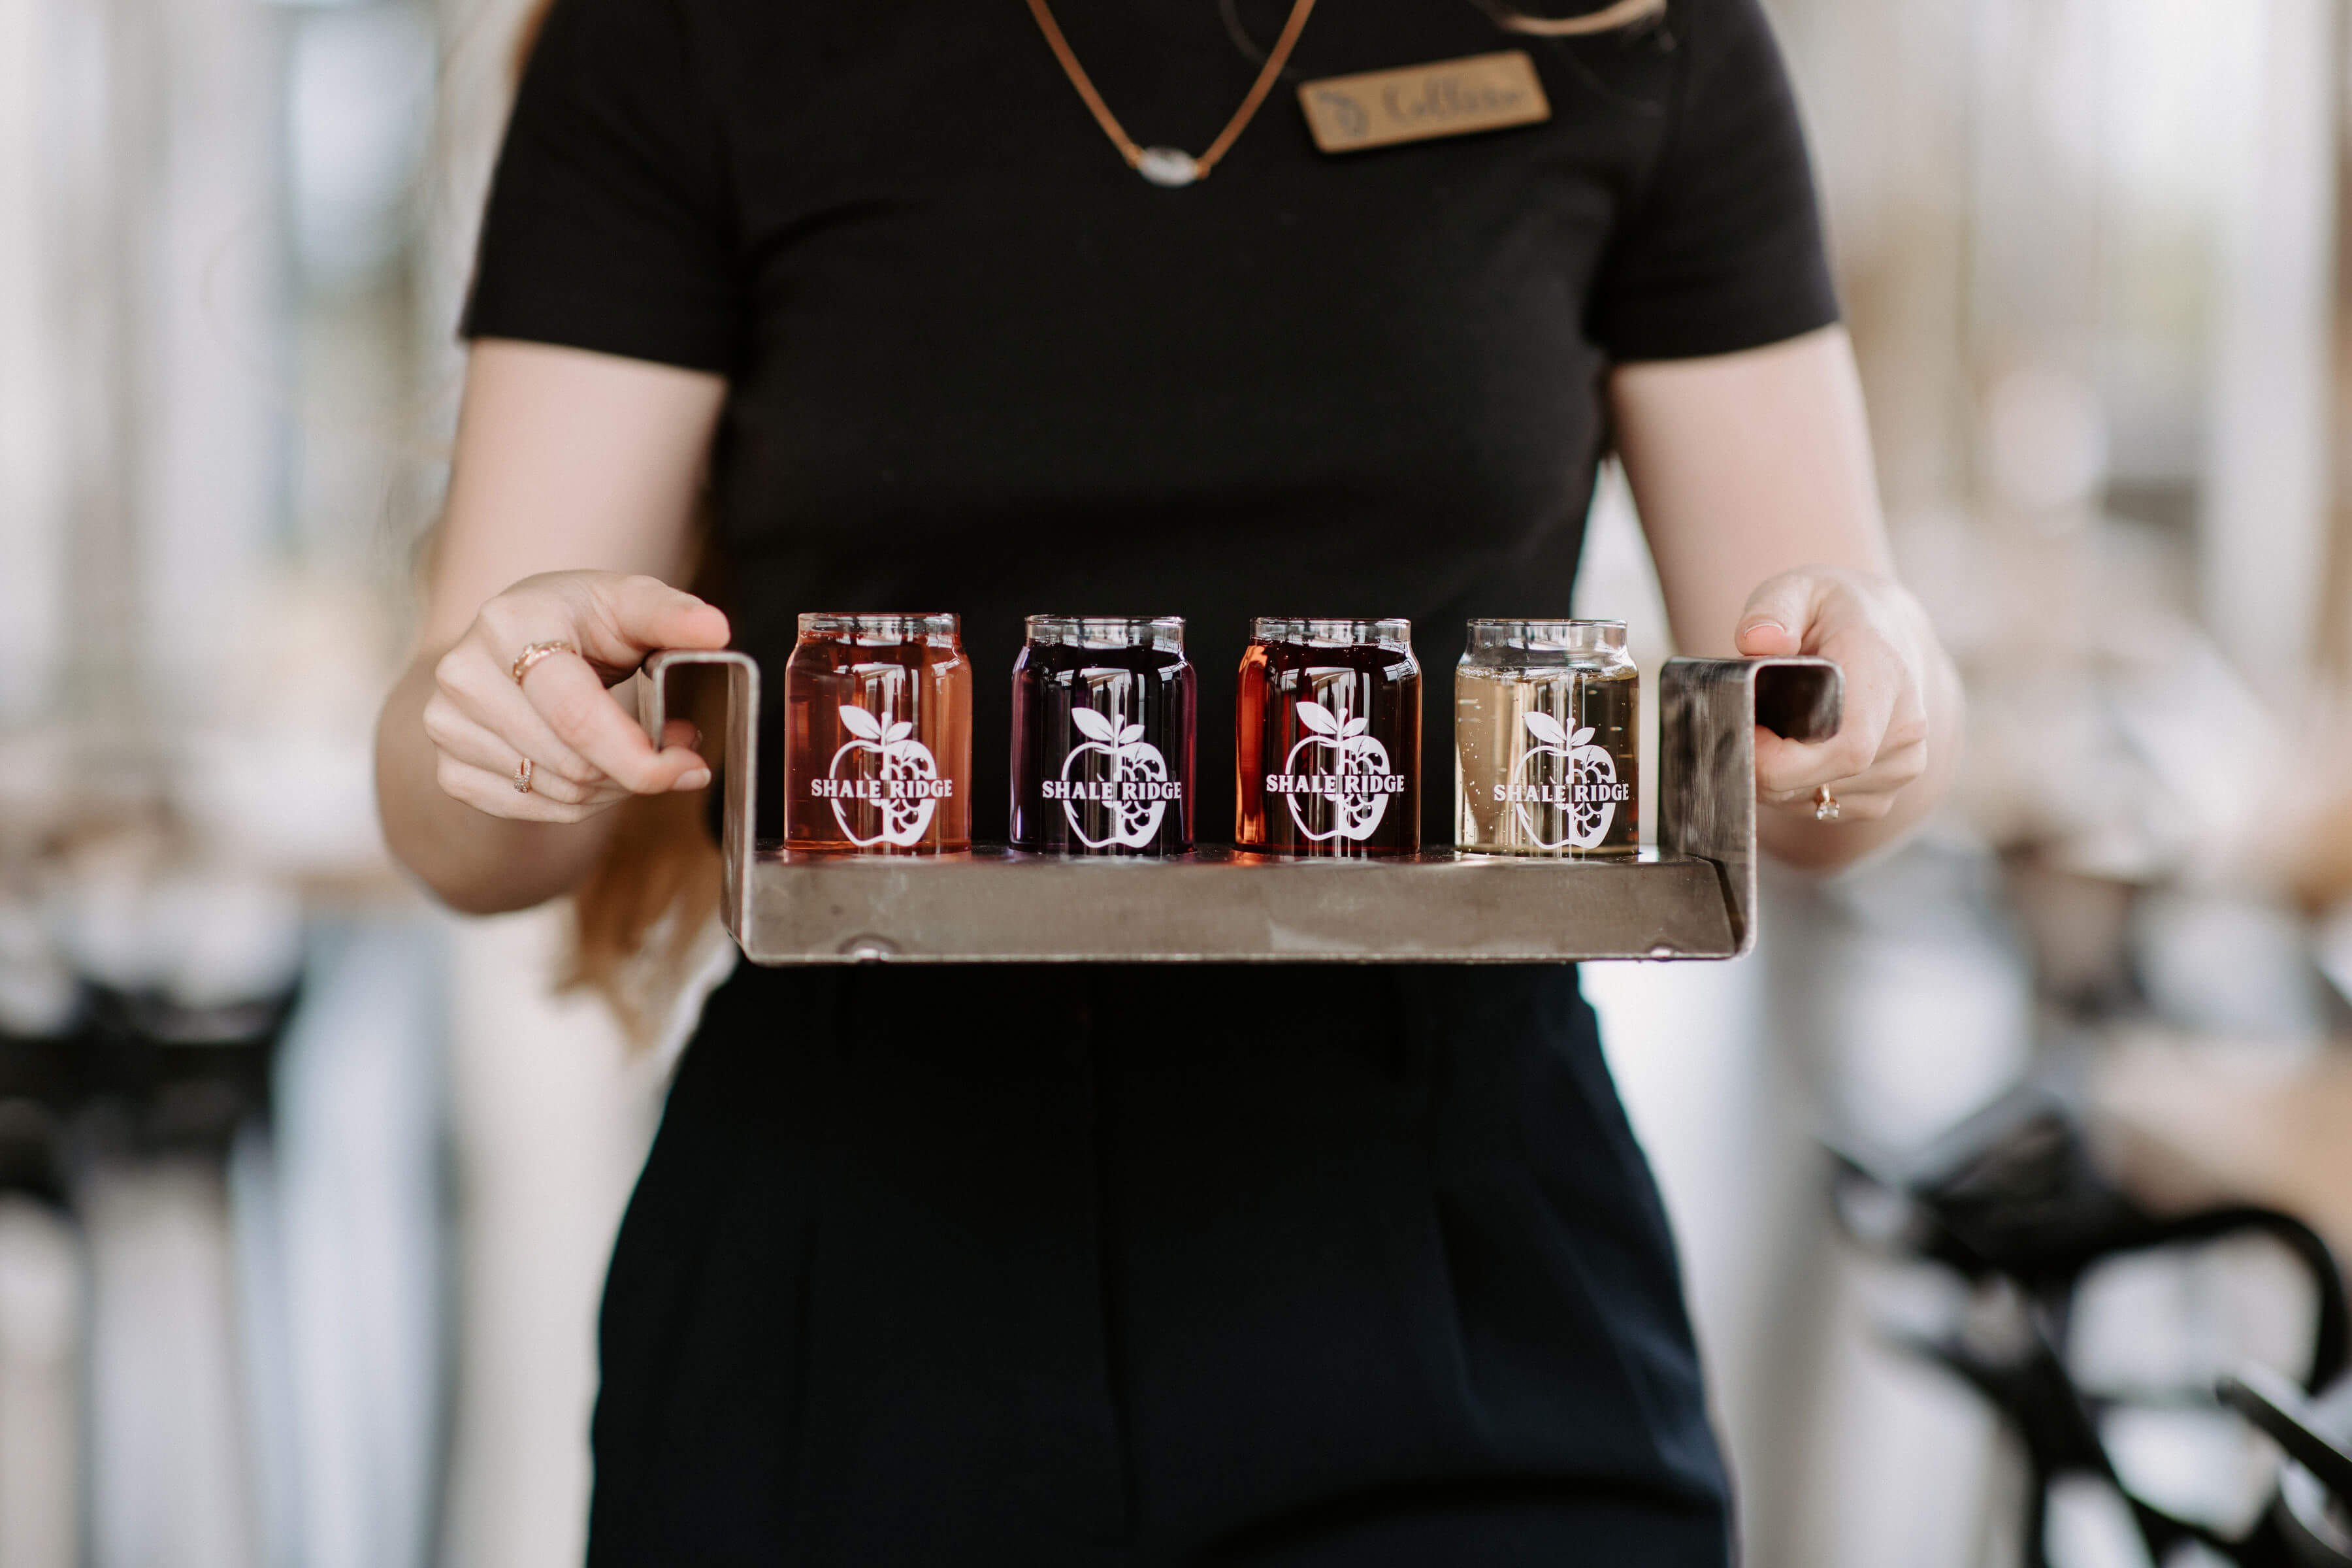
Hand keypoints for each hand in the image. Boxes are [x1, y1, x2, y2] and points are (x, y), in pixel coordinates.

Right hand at [422, 571, 730, 822]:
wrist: (514, 637)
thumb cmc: (578, 618)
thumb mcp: (627, 601)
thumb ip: (672, 614)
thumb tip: (715, 631)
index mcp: (509, 625)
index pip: (578, 719)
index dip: (641, 758)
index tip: (690, 765)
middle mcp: (465, 675)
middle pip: (572, 765)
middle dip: (637, 770)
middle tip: (671, 747)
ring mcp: (447, 725)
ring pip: (558, 793)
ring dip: (613, 785)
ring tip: (633, 747)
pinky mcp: (448, 766)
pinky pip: (532, 809)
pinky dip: (578, 800)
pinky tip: (593, 764)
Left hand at [1733, 566, 1933, 824]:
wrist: (1885, 632)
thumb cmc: (1832, 611)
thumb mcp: (1798, 588)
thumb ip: (1772, 609)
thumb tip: (1758, 642)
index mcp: (1886, 674)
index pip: (1848, 745)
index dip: (1784, 760)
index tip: (1743, 735)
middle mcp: (1907, 726)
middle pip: (1825, 779)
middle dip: (1765, 771)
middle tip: (1736, 736)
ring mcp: (1904, 764)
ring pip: (1820, 801)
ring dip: (1776, 782)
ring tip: (1766, 736)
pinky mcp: (1889, 791)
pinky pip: (1827, 810)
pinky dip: (1794, 793)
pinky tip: (1789, 755)